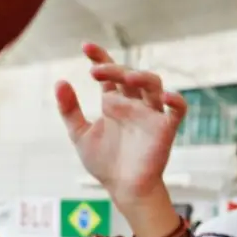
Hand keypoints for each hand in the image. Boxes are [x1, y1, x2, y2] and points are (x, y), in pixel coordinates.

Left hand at [56, 44, 186, 206]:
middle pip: (129, 75)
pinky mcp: (165, 129)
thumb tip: (59, 82)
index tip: (85, 46)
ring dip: (142, 77)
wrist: (123, 190)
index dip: (100, 57)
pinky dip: (176, 101)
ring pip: (154, 85)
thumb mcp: (80, 135)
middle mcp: (134, 104)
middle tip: (95, 71)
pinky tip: (166, 96)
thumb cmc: (105, 163)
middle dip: (113, 69)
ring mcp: (150, 114)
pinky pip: (177, 110)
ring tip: (128, 77)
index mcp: (114, 102)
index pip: (109, 73)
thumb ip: (70, 110)